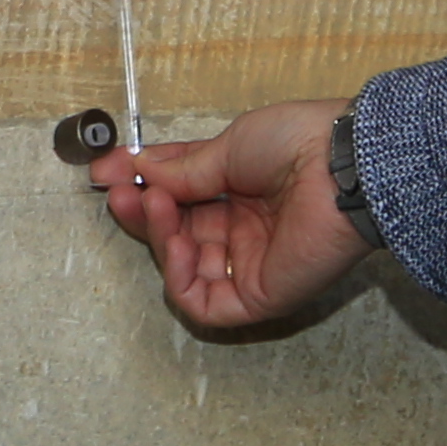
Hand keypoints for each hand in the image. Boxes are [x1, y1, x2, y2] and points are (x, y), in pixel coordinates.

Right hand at [100, 98, 367, 332]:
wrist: (340, 164)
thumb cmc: (296, 143)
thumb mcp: (229, 146)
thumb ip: (182, 170)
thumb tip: (134, 169)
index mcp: (240, 189)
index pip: (180, 194)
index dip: (144, 183)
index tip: (107, 171)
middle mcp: (243, 229)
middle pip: (177, 232)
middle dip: (143, 211)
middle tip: (120, 191)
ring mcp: (249, 264)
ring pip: (185, 268)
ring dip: (159, 238)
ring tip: (154, 205)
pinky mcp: (258, 297)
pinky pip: (205, 303)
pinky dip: (178, 278)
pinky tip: (175, 244)